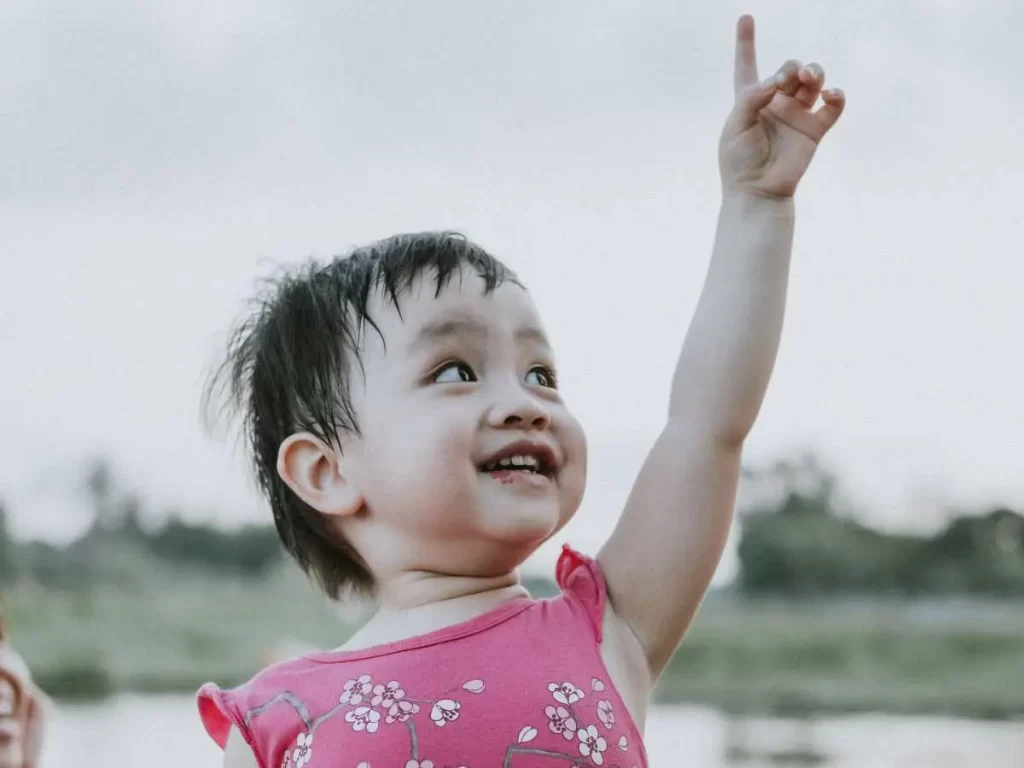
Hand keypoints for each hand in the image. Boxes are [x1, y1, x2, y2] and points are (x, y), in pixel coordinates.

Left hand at [719, 15, 845, 198]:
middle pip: (790, 69)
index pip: (747, 66)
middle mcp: (775, 103)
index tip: (745, 18)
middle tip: (785, 81)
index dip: (746, 43)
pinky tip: (831, 95)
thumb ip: (752, 97)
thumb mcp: (736, 126)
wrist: (757, 192)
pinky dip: (836, 96)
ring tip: (809, 79)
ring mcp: (796, 115)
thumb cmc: (739, 162)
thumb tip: (778, 81)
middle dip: (790, 67)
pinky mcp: (814, 130)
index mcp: (749, 100)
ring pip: (813, 81)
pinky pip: (832, 106)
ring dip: (814, 73)